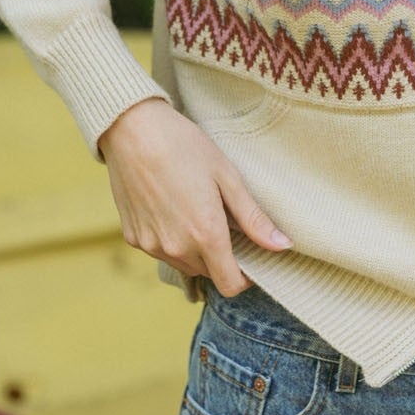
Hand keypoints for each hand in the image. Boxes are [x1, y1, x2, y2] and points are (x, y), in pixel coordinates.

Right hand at [96, 97, 291, 296]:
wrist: (131, 129)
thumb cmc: (184, 146)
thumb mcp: (227, 177)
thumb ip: (253, 218)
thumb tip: (282, 246)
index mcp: (205, 235)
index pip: (230, 285)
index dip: (244, 277)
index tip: (248, 256)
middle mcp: (176, 248)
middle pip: (208, 273)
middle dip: (220, 257)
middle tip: (222, 221)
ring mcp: (151, 245)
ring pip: (184, 264)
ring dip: (195, 250)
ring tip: (195, 211)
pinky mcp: (132, 237)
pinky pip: (160, 251)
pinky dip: (170, 239)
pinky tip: (170, 207)